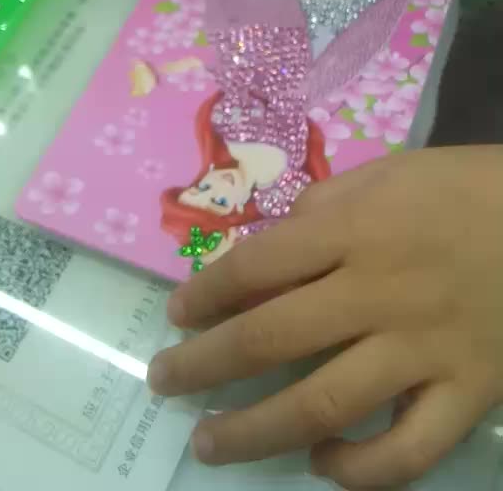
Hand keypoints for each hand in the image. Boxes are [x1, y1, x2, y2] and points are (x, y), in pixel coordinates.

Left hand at [149, 146, 502, 488]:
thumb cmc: (464, 187)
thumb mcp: (387, 172)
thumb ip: (324, 206)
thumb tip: (268, 248)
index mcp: (355, 230)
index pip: (257, 267)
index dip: (206, 293)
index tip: (177, 315)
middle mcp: (378, 293)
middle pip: (272, 340)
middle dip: (205, 366)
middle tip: (164, 382)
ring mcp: (424, 349)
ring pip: (324, 404)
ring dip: (256, 432)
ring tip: (210, 445)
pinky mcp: (468, 392)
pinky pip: (409, 450)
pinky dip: (362, 471)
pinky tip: (323, 465)